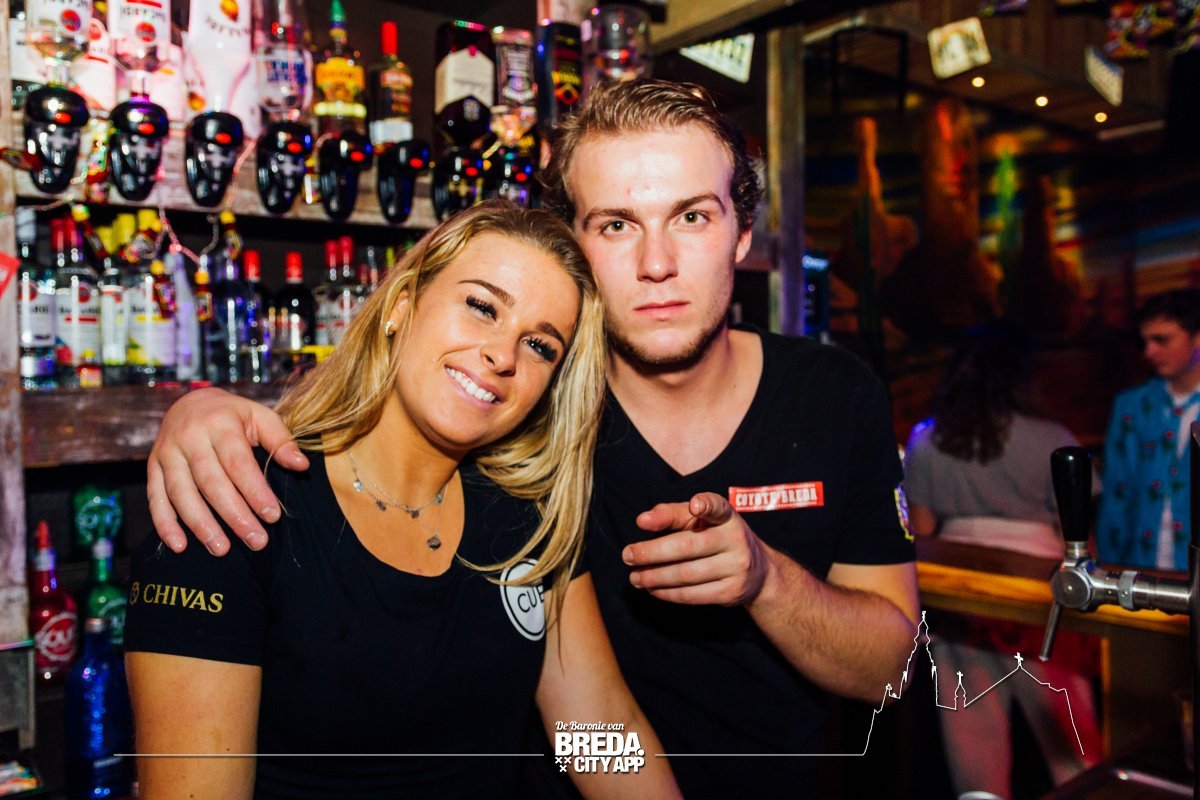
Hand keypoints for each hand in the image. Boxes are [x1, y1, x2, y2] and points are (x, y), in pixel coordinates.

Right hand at [147, 388, 307, 555]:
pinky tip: (179, 545)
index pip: (238, 463)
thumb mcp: (261, 417)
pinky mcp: (152, 466)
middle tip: (256, 540)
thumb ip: (281, 440)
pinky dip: (165, 523)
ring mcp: (166, 452)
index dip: (254, 491)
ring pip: (181, 493)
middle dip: (234, 514)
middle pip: (211, 482)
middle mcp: (188, 437)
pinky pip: (156, 498)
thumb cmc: (233, 415)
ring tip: (221, 549)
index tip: (272, 516)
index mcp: (219, 423)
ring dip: (201, 524)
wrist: (190, 402)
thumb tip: (301, 466)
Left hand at [622, 492, 771, 606]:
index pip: (717, 506)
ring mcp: (736, 567)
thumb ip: (671, 514)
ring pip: (686, 574)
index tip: (695, 506)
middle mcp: (735, 539)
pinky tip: (652, 588)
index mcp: (727, 516)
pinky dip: (667, 593)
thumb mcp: (701, 520)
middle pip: (686, 546)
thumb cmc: (717, 538)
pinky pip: (693, 595)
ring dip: (654, 577)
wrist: (758, 572)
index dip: (706, 505)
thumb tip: (643, 521)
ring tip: (635, 577)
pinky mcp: (731, 592)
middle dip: (651, 552)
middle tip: (627, 555)